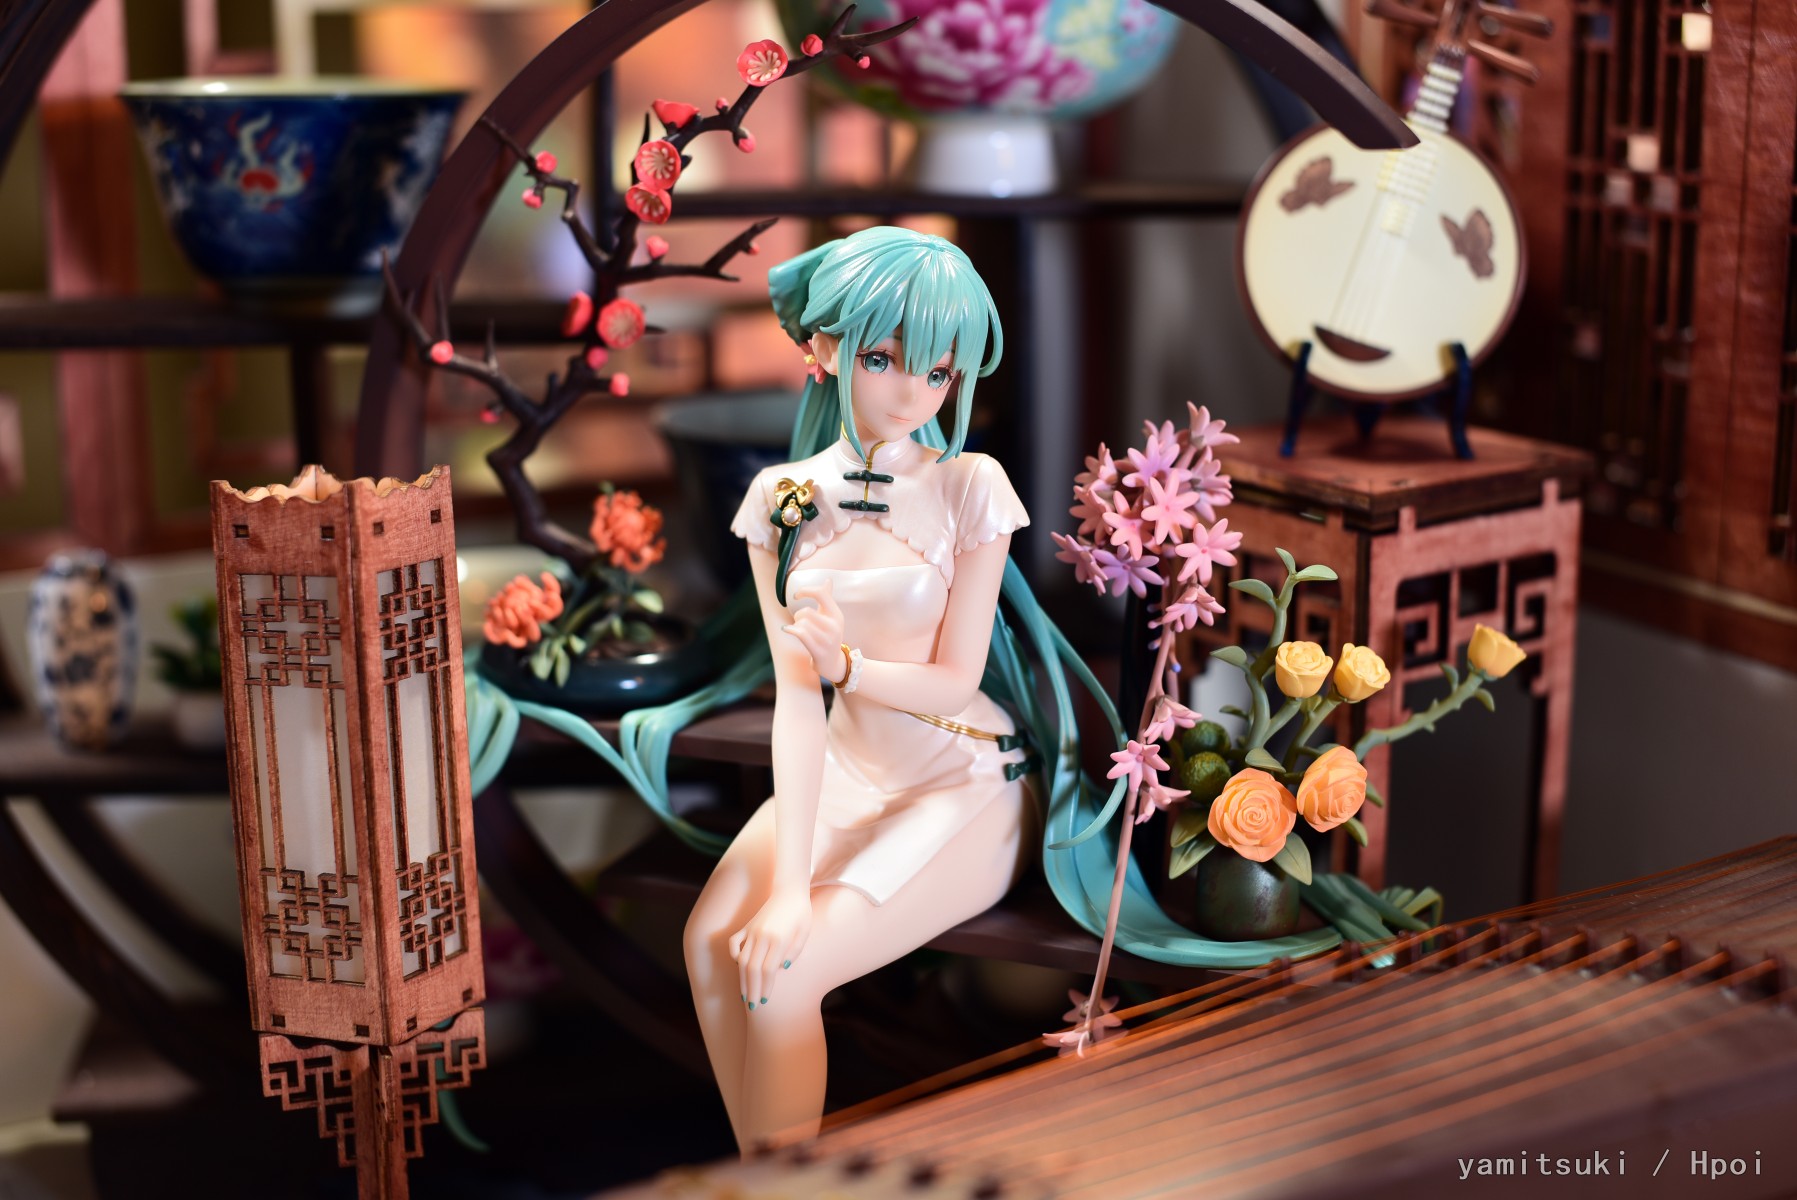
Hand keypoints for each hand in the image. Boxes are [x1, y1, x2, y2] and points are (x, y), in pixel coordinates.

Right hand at [729, 886, 810, 1009]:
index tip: (765, 1001)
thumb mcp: (804, 932)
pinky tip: (737, 966)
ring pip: (742, 960)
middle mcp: (762, 936)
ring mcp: (752, 931)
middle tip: (752, 1006)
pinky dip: (733, 955)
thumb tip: (782, 968)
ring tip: (744, 994)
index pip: (768, 970)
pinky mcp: (747, 926)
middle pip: (752, 969)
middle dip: (752, 990)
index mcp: (778, 939)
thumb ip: (794, 952)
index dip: (766, 987)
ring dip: (742, 979)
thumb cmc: (801, 912)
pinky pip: (735, 943)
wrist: (789, 890)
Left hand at [782, 578, 846, 679]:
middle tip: (799, 622)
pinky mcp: (819, 651)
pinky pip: (800, 634)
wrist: (834, 663)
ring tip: (798, 630)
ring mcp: (828, 639)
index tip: (797, 595)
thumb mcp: (830, 617)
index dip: (806, 590)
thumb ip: (827, 598)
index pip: (821, 593)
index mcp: (837, 614)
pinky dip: (790, 630)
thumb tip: (827, 580)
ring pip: (802, 623)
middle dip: (798, 616)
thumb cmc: (828, 635)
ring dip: (796, 626)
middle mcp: (834, 626)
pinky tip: (787, 629)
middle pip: (806, 611)